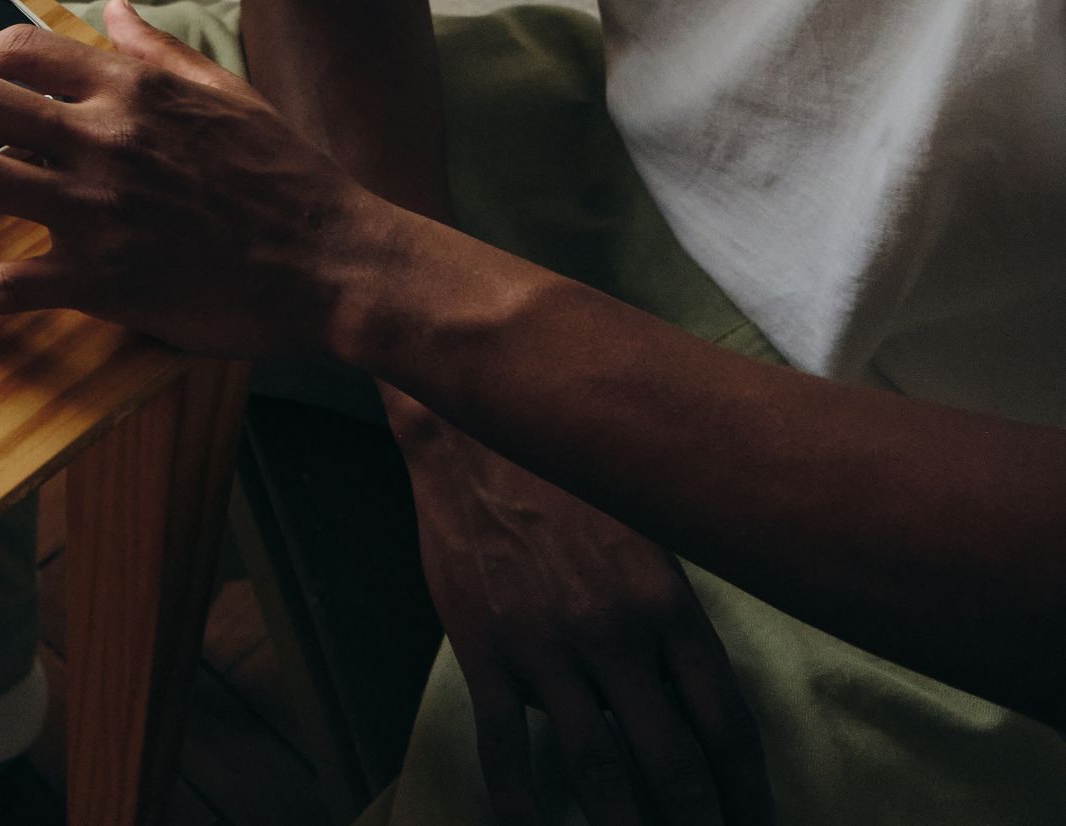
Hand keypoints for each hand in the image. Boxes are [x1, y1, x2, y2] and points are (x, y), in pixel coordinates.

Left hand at [0, 0, 386, 356]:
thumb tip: (114, 13)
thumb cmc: (283, 176)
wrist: (330, 259)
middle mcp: (102, 140)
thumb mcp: (225, 91)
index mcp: (130, 90)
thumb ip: (157, 52)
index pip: (20, 51)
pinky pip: (9, 282)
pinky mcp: (101, 279)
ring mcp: (96, 210)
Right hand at [400, 417, 771, 825]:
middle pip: (671, 761)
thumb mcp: (646, 543)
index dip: (748, 792)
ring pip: (596, 768)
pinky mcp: (484, 649)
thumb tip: (691, 711)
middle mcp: (617, 634)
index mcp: (669, 605)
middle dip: (695, 823)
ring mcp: (547, 646)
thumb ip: (669, 626)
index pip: (726, 724)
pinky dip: (520, 801)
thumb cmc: (570, 487)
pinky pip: (504, 745)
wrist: (477, 438)